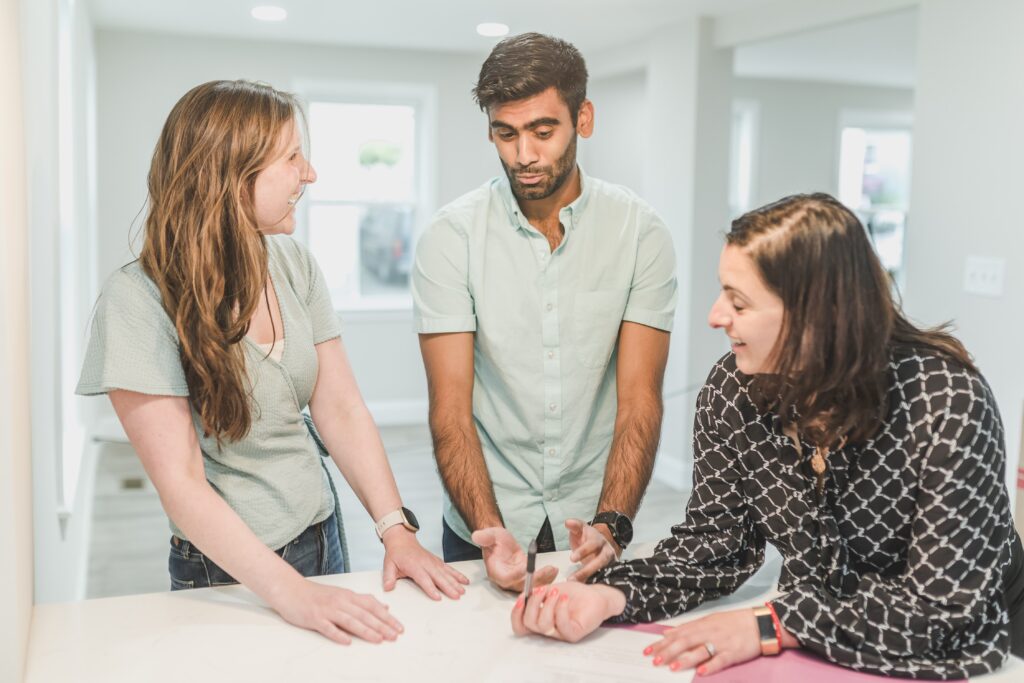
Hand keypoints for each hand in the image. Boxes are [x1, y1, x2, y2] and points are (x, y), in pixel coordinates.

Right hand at [270, 577, 403, 644]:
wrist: (290, 589)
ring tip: (378, 639)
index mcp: (348, 596)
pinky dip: (338, 634)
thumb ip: (362, 601)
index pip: (372, 606)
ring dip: (366, 630)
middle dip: (382, 626)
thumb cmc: (317, 594)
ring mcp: (327, 610)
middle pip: (364, 614)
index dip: (387, 617)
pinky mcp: (314, 618)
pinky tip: (347, 641)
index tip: (399, 627)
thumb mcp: (342, 594)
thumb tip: (384, 607)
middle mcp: (340, 601)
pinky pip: (328, 627)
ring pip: (350, 621)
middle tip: (394, 636)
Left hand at [381, 527, 468, 599]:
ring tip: (463, 591)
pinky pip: (449, 568)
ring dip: (455, 582)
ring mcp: (433, 562)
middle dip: (448, 587)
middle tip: (457, 596)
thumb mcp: (388, 565)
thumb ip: (388, 577)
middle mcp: (426, 563)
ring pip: (446, 573)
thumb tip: (388, 588)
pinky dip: (457, 574)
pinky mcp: (437, 561)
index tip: (437, 597)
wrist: (402, 539)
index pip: (423, 579)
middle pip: (439, 577)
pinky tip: (465, 580)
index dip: (430, 588)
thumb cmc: (395, 554)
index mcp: (414, 566)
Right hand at [471, 527, 557, 591]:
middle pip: (521, 586)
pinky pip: (536, 582)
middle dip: (536, 579)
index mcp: (496, 572)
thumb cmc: (495, 539)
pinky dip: (546, 578)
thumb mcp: (490, 534)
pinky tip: (554, 571)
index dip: (517, 575)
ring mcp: (517, 580)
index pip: (507, 579)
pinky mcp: (525, 578)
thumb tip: (477, 536)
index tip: (527, 566)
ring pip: (531, 586)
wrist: (499, 542)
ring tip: (554, 570)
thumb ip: (485, 536)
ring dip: (544, 579)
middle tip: (549, 570)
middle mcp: (506, 580)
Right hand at [511, 582, 626, 642]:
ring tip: (556, 591)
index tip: (520, 599)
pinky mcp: (573, 634)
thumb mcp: (549, 590)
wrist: (595, 595)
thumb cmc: (574, 594)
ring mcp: (559, 633)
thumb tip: (523, 595)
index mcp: (539, 619)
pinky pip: (561, 625)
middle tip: (541, 590)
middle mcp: (547, 629)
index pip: (520, 626)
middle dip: (532, 604)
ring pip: (543, 625)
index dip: (516, 614)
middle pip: (529, 624)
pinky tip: (565, 598)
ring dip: (547, 604)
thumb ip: (536, 594)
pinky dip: (560, 609)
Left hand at [565, 518, 618, 581]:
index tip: (571, 559)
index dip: (583, 551)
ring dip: (590, 579)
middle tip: (572, 578)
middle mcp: (607, 551)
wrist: (598, 546)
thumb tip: (568, 522)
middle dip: (587, 570)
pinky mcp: (609, 573)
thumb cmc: (586, 538)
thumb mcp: (580, 529)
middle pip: (601, 561)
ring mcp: (610, 563)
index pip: (593, 545)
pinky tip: (584, 591)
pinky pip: (604, 580)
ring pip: (603, 572)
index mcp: (599, 540)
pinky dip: (595, 585)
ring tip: (576, 585)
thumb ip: (575, 526)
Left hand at [643, 608, 761, 674]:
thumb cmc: (733, 622)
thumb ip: (688, 627)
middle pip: (685, 642)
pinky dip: (710, 666)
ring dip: (685, 659)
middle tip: (654, 660)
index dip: (661, 643)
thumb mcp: (709, 620)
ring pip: (700, 651)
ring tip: (672, 667)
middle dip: (668, 651)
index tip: (647, 650)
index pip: (677, 634)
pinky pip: (720, 660)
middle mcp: (709, 633)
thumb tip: (668, 632)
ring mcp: (721, 643)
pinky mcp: (733, 653)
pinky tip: (700, 672)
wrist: (760, 623)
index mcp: (702, 624)